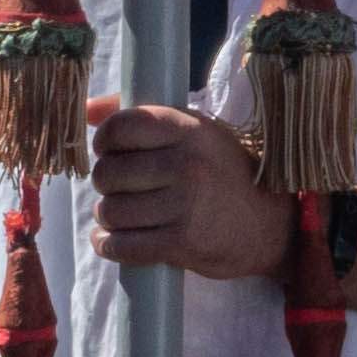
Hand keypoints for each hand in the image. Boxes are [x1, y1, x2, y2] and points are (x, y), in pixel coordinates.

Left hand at [82, 103, 307, 284]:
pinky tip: (113, 240)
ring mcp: (185, 204)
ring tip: (123, 214)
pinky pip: (123, 246)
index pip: (121, 127)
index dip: (105, 141)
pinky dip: (110, 245)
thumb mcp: (195, 133)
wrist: (270, 224)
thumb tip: (87, 110)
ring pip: (111, 211)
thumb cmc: (223, 173)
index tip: (111, 151)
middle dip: (106, 184)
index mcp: (189, 128)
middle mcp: (187, 163)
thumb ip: (141, 116)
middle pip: (109, 173)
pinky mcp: (182, 243)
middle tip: (121, 188)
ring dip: (108, 217)